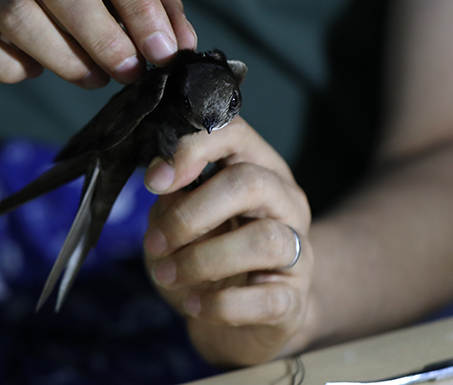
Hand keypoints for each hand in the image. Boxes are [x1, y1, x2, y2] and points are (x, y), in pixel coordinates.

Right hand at [0, 0, 195, 87]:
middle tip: (128, 73)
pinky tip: (33, 70)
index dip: (139, 8)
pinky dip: (12, 67)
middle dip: (102, 38)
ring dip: (63, 58)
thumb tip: (181, 43)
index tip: (163, 53)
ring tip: (93, 78)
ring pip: (17, 16)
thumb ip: (150, 4)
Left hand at [143, 118, 312, 366]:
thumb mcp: (181, 222)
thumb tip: (164, 186)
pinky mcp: (294, 299)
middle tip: (155, 242)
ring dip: (202, 260)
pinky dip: (220, 304)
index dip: (193, 149)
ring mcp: (297, 250)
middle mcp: (285, 201)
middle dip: (191, 213)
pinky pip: (264, 299)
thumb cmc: (207, 255)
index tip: (155, 180)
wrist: (242, 320)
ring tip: (166, 276)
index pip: (235, 133)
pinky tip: (193, 306)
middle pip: (249, 183)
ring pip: (262, 240)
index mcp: (257, 168)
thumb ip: (174, 200)